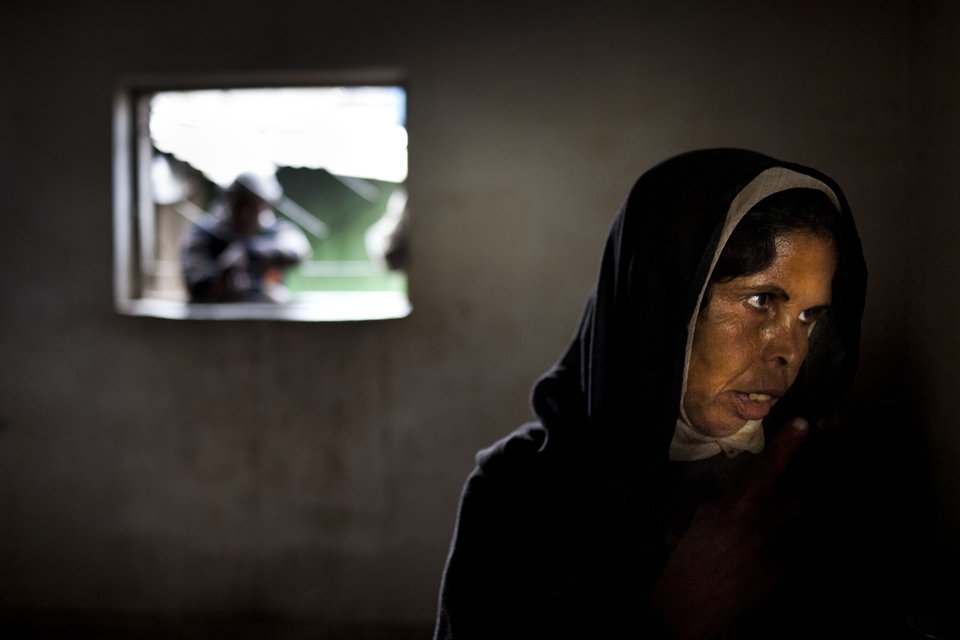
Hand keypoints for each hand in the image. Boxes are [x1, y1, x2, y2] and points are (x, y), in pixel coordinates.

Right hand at [647, 418, 809, 639]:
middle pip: (799, 495)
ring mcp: (781, 550)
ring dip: (784, 523)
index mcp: (740, 507)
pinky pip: (795, 547)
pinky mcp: (788, 570)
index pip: (769, 468)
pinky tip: (760, 556)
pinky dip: (782, 546)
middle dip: (789, 494)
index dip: (787, 444)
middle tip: (770, 502)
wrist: (693, 604)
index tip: (803, 424)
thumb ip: (733, 500)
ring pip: (797, 523)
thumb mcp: (705, 516)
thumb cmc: (690, 557)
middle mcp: (766, 526)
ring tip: (759, 537)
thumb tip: (752, 491)